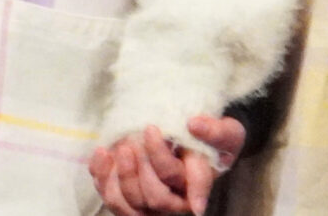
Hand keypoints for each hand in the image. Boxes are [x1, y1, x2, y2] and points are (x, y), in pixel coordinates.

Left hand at [88, 117, 243, 214]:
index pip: (188, 183)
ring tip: (123, 145)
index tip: (152, 130)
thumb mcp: (226, 131)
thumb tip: (194, 124)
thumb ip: (217, 130)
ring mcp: (149, 200)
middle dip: (144, 167)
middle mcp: (174, 198)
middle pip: (156, 198)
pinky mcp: (127, 194)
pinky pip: (111, 197)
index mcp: (198, 184)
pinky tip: (102, 152)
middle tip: (140, 133)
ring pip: (130, 203)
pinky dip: (101, 176)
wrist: (186, 136)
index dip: (173, 169)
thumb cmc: (208, 137)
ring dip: (123, 174)